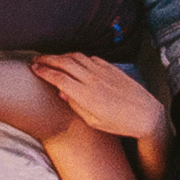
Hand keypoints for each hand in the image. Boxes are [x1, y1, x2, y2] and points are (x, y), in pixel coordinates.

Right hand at [33, 52, 166, 140]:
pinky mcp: (111, 68)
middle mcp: (93, 79)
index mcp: (86, 95)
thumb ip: (76, 105)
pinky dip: (78, 57)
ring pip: (76, 56)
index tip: (34, 69)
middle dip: (47, 59)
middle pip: (64, 62)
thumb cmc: (119, 123)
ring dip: (61, 55)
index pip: (58, 78)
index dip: (43, 71)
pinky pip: (90, 58)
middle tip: (37, 60)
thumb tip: (62, 92)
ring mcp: (103, 71)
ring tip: (51, 58)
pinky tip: (73, 61)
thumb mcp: (94, 121)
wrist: (146, 114)